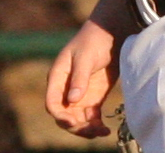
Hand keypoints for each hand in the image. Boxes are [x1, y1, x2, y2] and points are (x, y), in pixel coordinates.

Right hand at [46, 0, 134, 137]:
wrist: (112, 33)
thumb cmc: (94, 40)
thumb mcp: (86, 56)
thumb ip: (79, 77)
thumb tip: (73, 100)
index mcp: (58, 77)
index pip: (52, 103)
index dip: (60, 115)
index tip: (72, 122)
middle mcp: (66, 89)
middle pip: (64, 116)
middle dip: (75, 126)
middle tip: (91, 130)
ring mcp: (80, 95)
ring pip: (77, 121)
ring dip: (86, 129)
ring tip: (101, 131)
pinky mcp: (93, 98)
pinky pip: (90, 118)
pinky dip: (96, 126)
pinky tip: (105, 130)